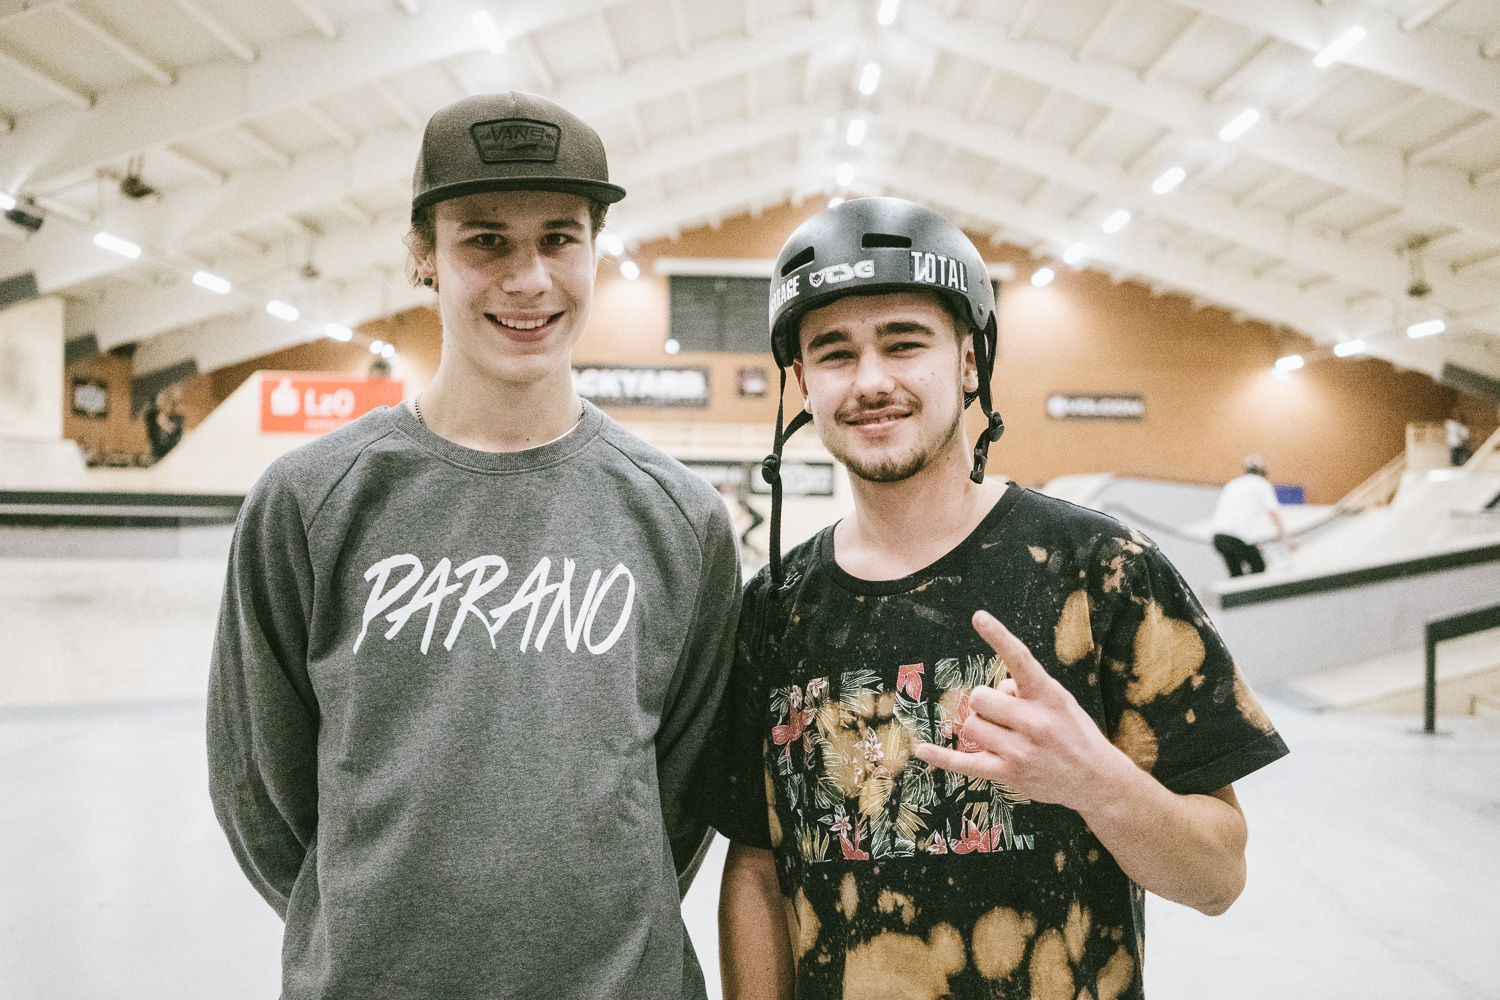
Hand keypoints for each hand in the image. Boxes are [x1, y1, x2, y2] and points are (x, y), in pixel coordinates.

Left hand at [913, 610, 1134, 814]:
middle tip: (1010, 716)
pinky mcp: (1008, 774)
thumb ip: (1025, 689)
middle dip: (988, 704)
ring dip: (981, 727)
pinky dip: (941, 757)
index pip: (1020, 658)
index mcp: (1048, 695)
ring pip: (970, 725)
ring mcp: (1020, 750)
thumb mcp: (1059, 701)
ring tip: (1007, 737)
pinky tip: (922, 750)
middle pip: (980, 697)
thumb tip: (991, 693)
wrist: (1097, 779)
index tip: (978, 616)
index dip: (998, 636)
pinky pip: (964, 763)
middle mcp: (1034, 721)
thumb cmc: (1073, 732)